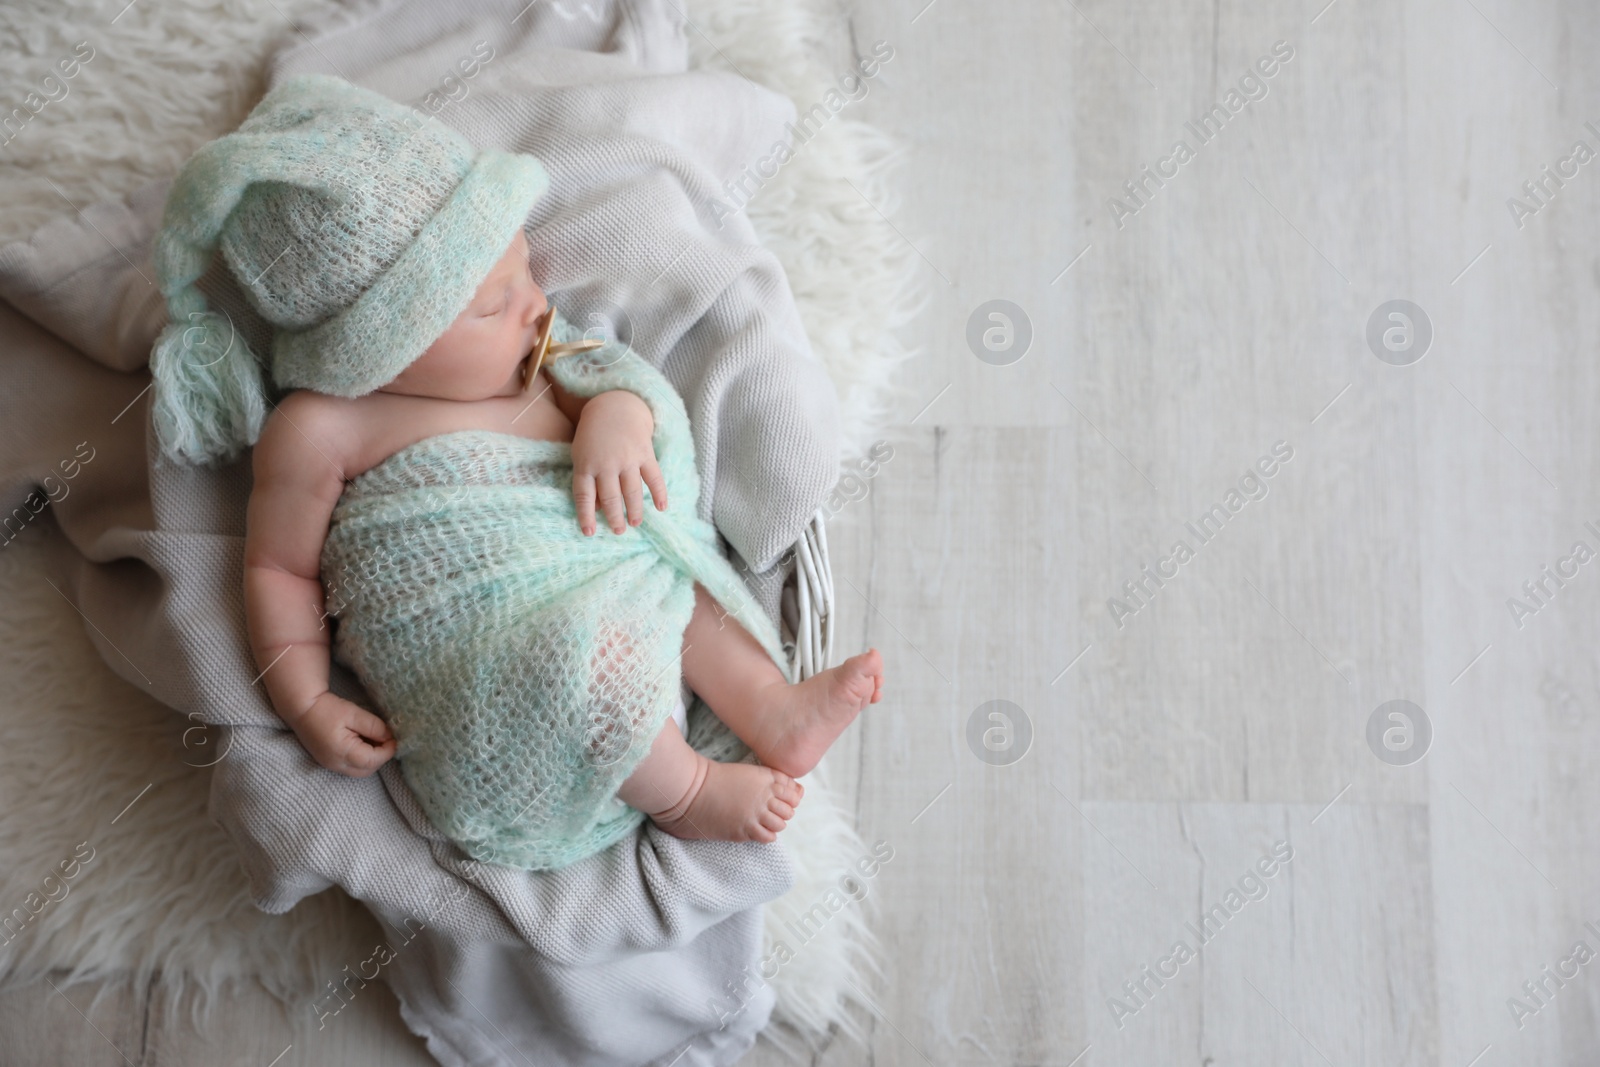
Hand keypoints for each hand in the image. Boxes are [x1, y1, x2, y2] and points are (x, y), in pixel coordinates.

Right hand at [290, 691, 395, 776]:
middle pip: (367, 770)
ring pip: (359, 771)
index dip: (387, 750)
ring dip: (371, 759)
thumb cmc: (327, 709)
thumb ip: (373, 727)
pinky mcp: (327, 762)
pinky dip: (361, 759)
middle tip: (386, 740)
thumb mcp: (354, 714)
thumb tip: (390, 737)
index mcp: (342, 752)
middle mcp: (336, 764)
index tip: (394, 738)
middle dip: (380, 757)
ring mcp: (330, 765)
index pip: (372, 760)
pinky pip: (350, 767)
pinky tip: (363, 743)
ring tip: (374, 740)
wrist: (301, 708)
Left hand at [570, 390, 667, 534]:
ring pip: (632, 491)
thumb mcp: (582, 456)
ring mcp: (627, 459)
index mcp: (586, 464)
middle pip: (610, 497)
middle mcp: (606, 463)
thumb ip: (588, 481)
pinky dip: (659, 493)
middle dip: (615, 517)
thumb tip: (598, 510)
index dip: (586, 515)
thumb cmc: (594, 437)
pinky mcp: (645, 453)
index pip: (584, 495)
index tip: (590, 533)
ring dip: (635, 510)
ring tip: (635, 524)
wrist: (614, 407)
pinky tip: (661, 507)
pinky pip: (654, 477)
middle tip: (618, 531)